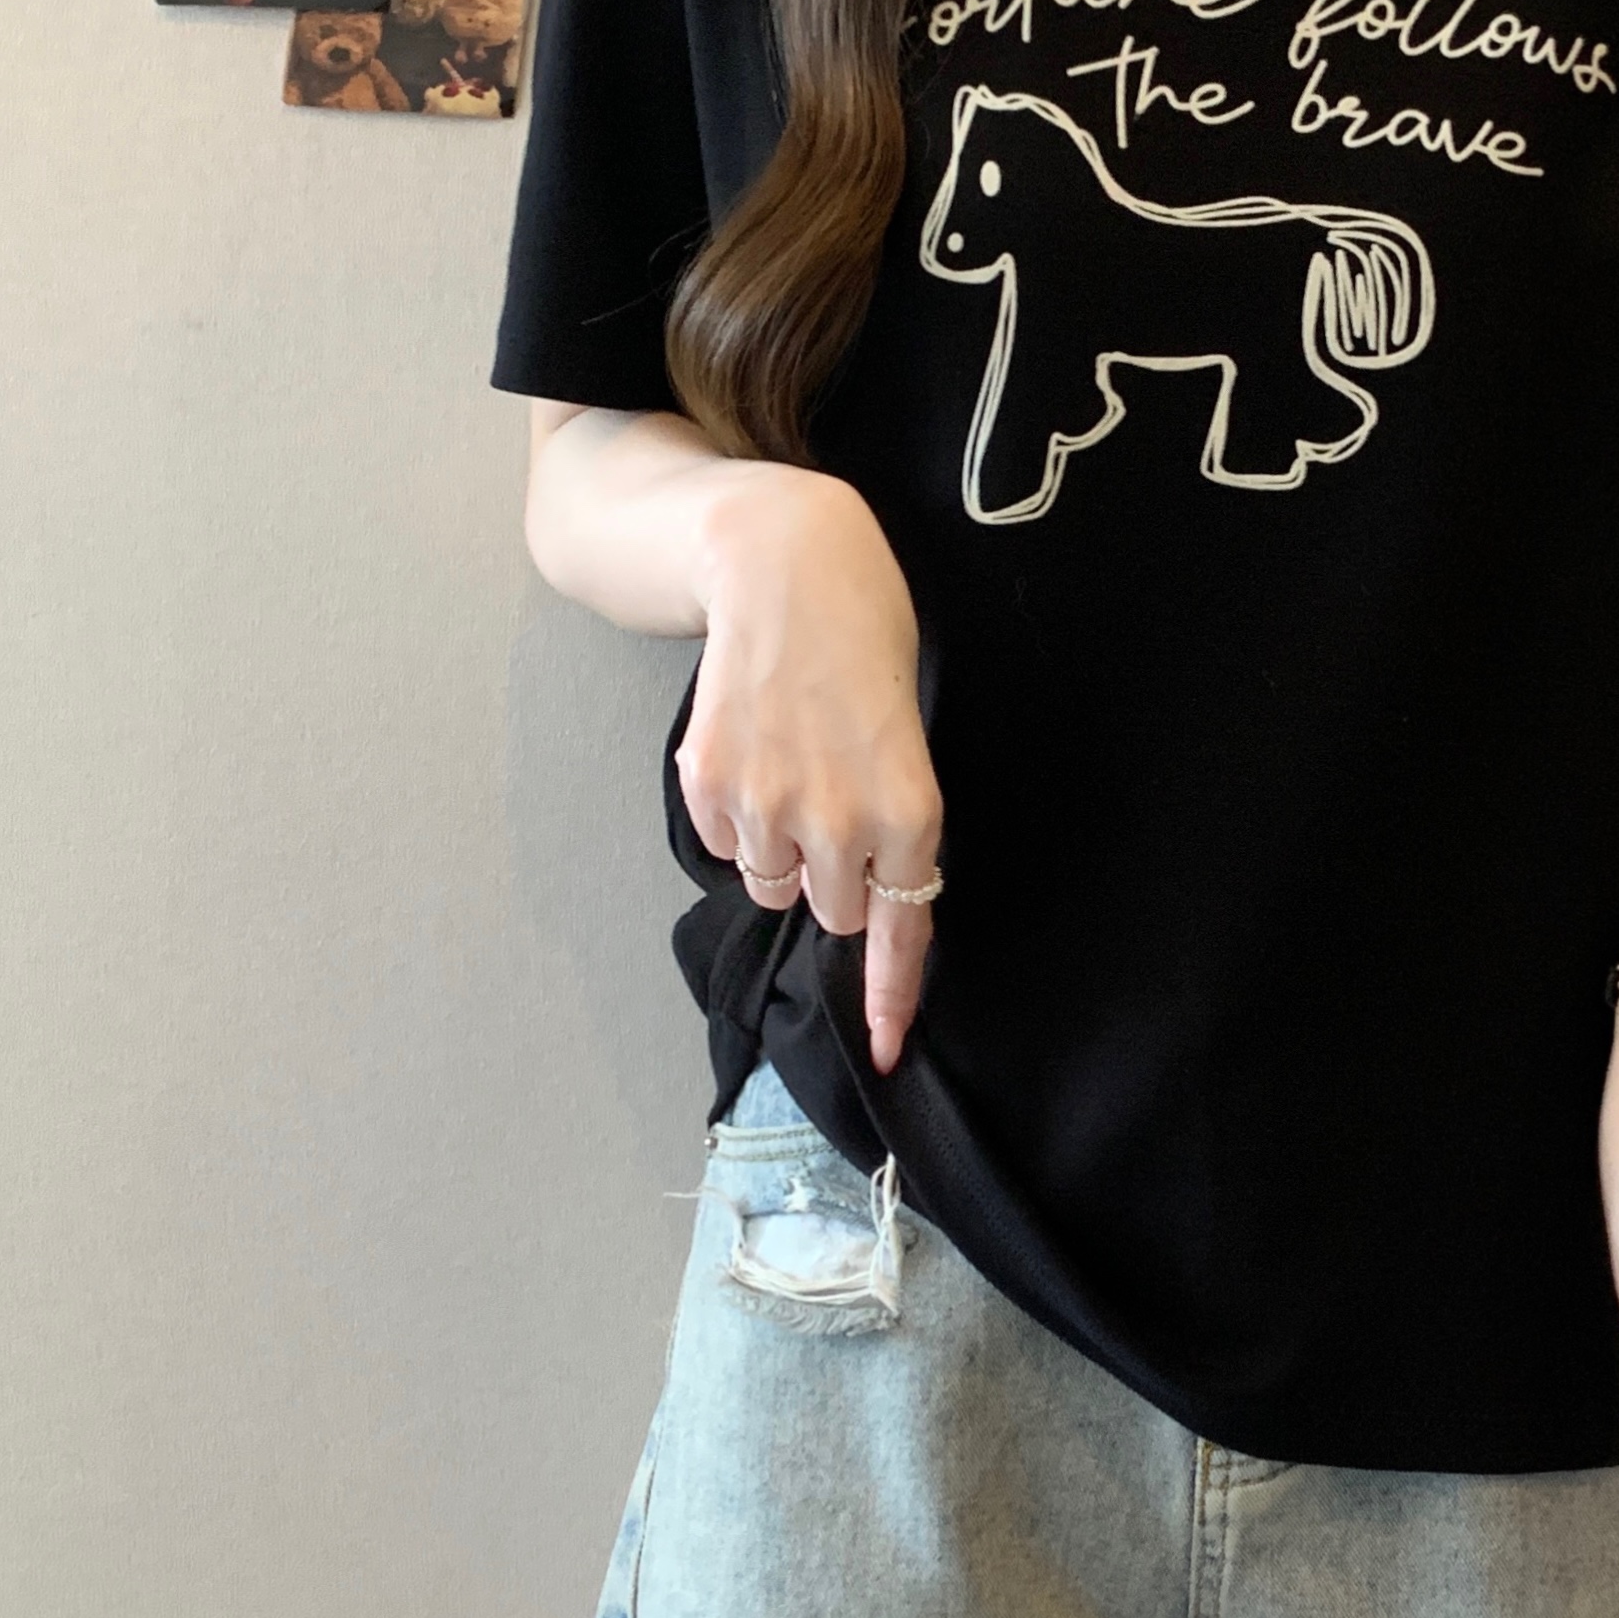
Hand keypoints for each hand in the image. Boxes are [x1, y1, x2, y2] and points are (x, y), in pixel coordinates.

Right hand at [672, 464, 941, 1074]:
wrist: (784, 566)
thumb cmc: (865, 638)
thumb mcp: (911, 731)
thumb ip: (895, 819)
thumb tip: (873, 889)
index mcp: (909, 811)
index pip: (900, 929)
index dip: (891, 999)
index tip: (883, 1051)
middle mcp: (838, 824)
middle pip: (833, 912)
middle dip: (836, 878)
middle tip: (833, 805)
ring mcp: (766, 808)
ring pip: (772, 884)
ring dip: (781, 849)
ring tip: (790, 766)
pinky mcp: (707, 787)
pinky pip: (721, 845)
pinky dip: (734, 817)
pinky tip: (751, 749)